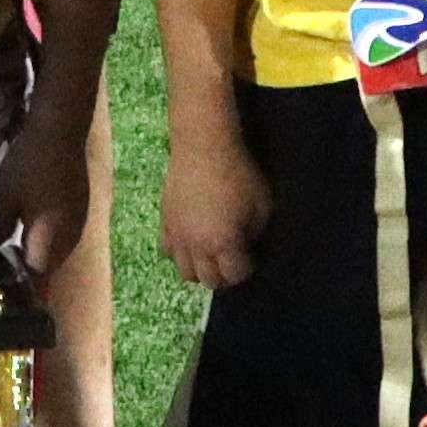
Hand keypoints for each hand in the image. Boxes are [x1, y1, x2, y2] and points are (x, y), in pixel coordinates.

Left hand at [0, 103, 88, 285]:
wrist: (61, 131)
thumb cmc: (30, 166)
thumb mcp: (6, 200)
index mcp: (50, 243)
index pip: (36, 281)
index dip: (19, 290)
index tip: (0, 293)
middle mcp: (69, 240)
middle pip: (47, 269)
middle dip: (27, 274)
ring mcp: (78, 225)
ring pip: (56, 253)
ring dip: (37, 256)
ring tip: (10, 254)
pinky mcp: (81, 210)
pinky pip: (62, 237)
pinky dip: (47, 240)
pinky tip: (29, 230)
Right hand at [159, 120, 268, 289]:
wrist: (203, 145)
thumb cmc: (238, 173)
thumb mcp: (262, 204)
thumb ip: (255, 233)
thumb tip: (245, 244)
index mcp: (224, 243)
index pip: (235, 275)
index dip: (246, 270)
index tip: (250, 257)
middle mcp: (198, 246)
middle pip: (209, 281)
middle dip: (224, 275)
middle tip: (232, 259)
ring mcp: (178, 236)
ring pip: (185, 273)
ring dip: (201, 269)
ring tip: (211, 254)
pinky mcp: (165, 222)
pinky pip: (168, 252)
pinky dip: (181, 254)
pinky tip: (192, 242)